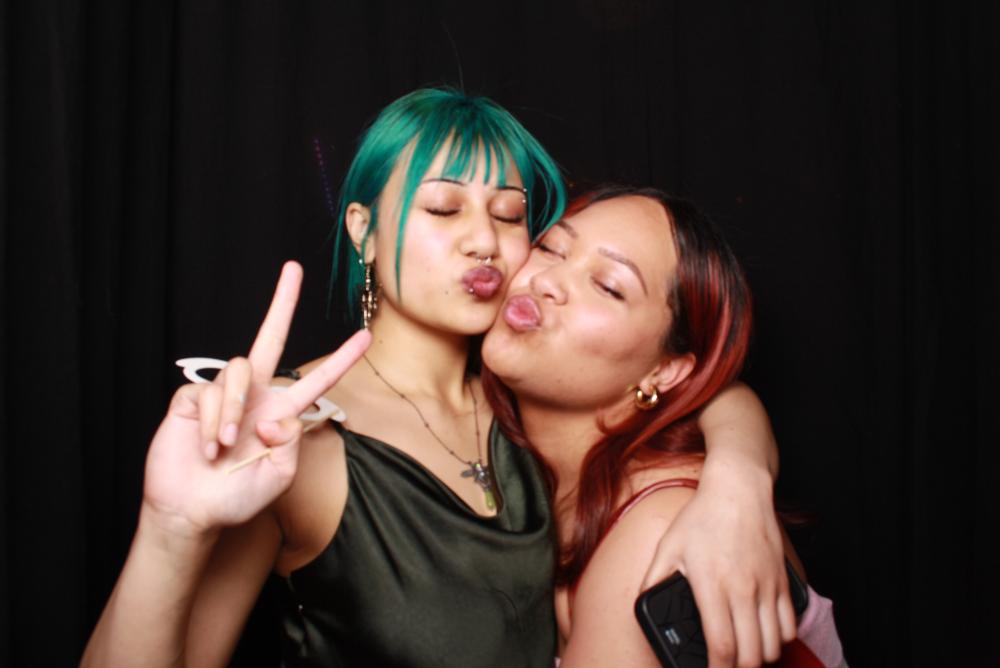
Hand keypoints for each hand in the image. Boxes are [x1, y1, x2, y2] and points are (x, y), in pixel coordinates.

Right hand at [141, 261, 370, 536]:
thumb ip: (291, 442)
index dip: (342, 359)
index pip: (318, 380)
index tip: (364, 337)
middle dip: (282, 304)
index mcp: (281, 412)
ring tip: (225, 446)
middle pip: (271, 339)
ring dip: (233, 410)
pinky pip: (208, 391)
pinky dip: (212, 419)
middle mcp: (255, 396)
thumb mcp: (279, 476)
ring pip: (238, 370)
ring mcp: (224, 395)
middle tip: (294, 269)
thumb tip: (278, 415)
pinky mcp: (191, 398)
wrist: (192, 511)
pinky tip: (208, 445)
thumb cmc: (237, 497)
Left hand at [640, 456, 795, 666]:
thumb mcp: (668, 547)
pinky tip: (763, 636)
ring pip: (774, 645)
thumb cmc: (702, 518)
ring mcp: (766, 587)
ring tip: (743, 656)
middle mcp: (743, 591)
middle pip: (751, 655)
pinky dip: (779, 640)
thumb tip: (644, 605)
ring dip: (759, 658)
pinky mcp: (782, 581)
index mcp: (712, 586)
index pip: (722, 647)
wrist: (738, 490)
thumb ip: (653, 580)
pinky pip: (790, 625)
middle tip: (724, 665)